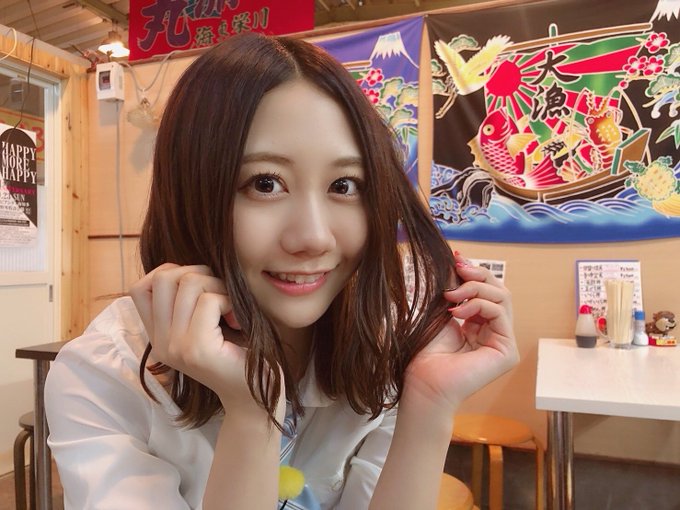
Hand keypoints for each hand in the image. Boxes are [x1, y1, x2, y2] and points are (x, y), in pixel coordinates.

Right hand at [129, 263, 257, 408]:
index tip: (200, 290)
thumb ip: (187, 300)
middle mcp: (160, 343)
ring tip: (230, 309)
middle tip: (220, 296)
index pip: (141, 286)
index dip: (171, 273)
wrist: (255, 398)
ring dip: (217, 286)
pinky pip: (209, 300)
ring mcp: (175, 347)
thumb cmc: (238, 354)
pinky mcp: (197, 349)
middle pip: (163, 276)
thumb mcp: (205, 323)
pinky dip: (229, 301)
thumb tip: (185, 266)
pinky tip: (237, 321)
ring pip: (188, 283)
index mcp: (158, 337)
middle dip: (198, 274)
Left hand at [404, 251, 518, 410]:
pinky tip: (457, 311)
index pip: (487, 290)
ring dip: (475, 289)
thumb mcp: (441, 310)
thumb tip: (458, 259)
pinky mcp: (507, 351)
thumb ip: (453, 288)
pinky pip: (499, 313)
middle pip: (499, 290)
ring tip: (451, 296)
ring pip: (502, 298)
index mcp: (480, 325)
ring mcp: (503, 343)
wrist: (423, 381)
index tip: (456, 257)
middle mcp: (495, 333)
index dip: (474, 271)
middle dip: (477, 275)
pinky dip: (478, 305)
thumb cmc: (425, 352)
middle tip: (456, 268)